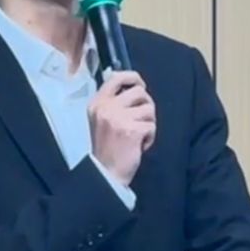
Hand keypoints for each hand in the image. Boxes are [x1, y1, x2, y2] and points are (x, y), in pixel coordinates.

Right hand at [88, 71, 155, 185]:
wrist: (106, 172)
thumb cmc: (107, 147)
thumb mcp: (102, 119)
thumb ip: (113, 102)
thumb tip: (133, 84)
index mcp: (97, 103)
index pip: (116, 78)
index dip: (133, 77)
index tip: (141, 85)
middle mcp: (106, 108)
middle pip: (140, 92)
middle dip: (146, 104)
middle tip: (142, 119)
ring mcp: (119, 118)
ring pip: (149, 109)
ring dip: (149, 123)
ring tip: (138, 136)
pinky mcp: (132, 130)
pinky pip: (152, 126)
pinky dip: (150, 137)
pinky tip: (139, 145)